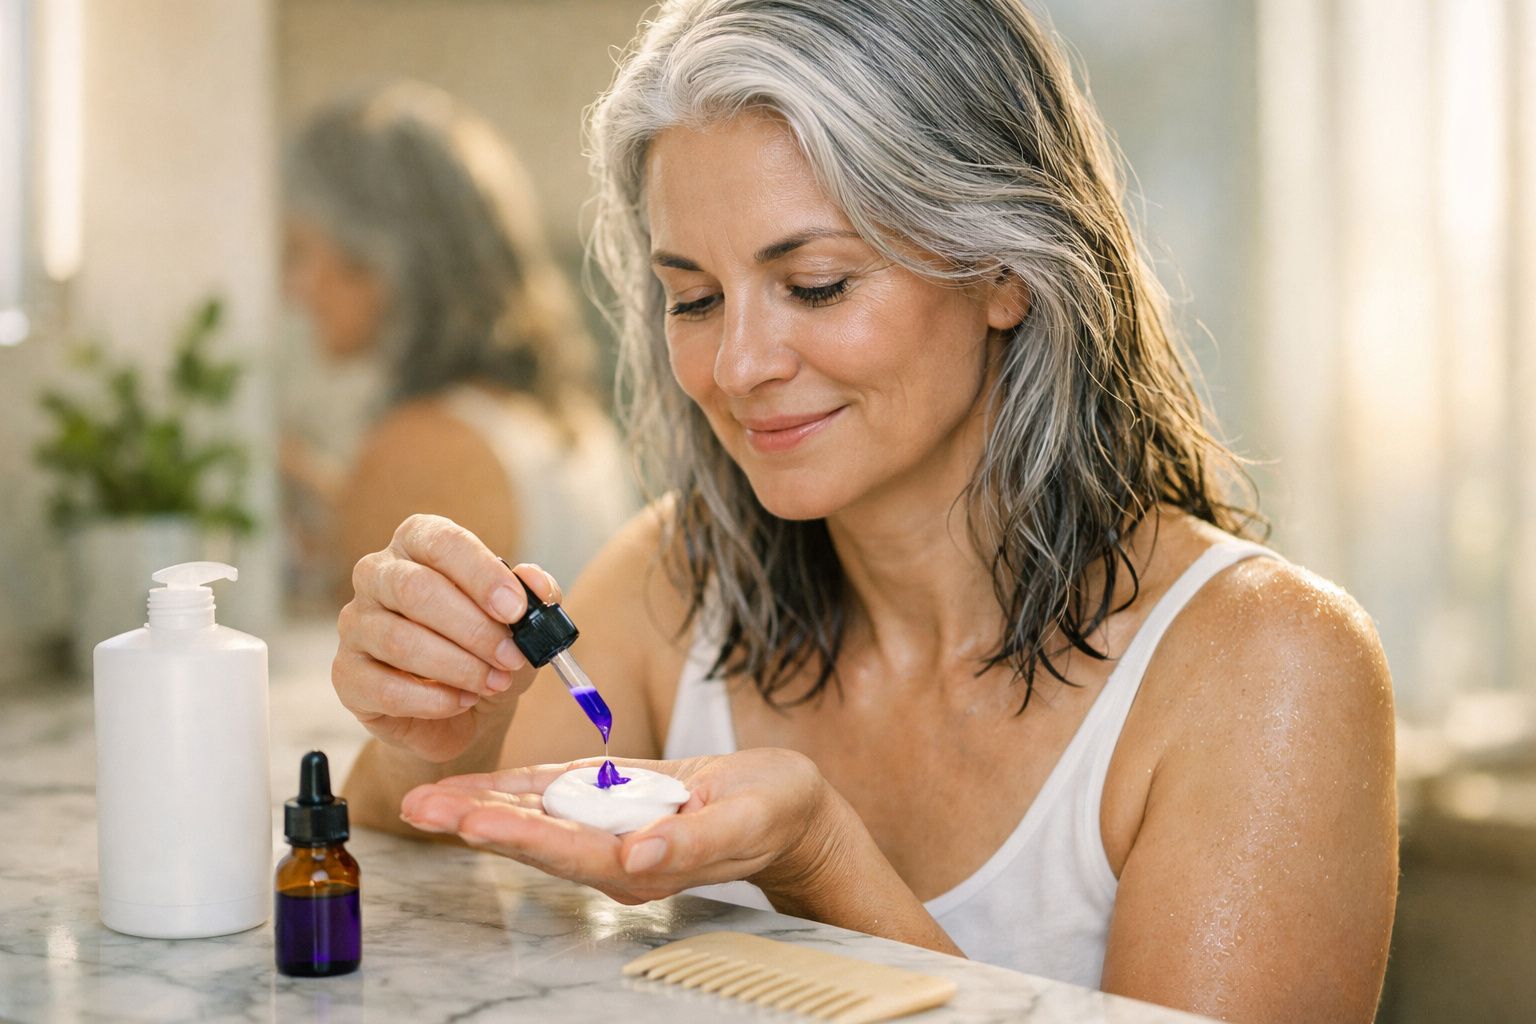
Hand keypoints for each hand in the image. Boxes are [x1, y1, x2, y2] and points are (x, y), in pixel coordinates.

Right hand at [332, 513, 562, 762]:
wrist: (462, 709)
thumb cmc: (488, 648)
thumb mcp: (522, 622)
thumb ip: (536, 596)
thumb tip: (537, 582)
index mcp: (418, 544)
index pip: (441, 542)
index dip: (480, 574)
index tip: (516, 609)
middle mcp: (377, 575)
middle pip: (414, 589)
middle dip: (473, 628)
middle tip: (512, 657)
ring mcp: (355, 625)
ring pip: (400, 641)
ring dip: (458, 667)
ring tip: (495, 683)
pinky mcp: (347, 675)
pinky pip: (385, 688)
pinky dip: (434, 700)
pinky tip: (462, 701)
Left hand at [399, 749, 842, 905]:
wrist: (788, 806)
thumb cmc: (777, 810)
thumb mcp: (750, 819)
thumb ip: (695, 841)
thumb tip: (639, 856)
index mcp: (648, 864)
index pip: (572, 853)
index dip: (520, 837)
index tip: (473, 823)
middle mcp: (619, 856)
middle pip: (537, 840)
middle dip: (477, 822)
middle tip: (422, 806)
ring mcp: (613, 833)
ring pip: (537, 820)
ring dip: (483, 806)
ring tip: (429, 798)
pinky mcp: (615, 805)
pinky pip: (559, 798)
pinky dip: (516, 789)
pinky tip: (480, 786)